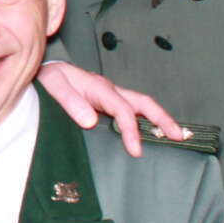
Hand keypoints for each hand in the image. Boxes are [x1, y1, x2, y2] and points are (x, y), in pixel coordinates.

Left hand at [37, 60, 183, 157]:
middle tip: (179, 137)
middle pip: (143, 103)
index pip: (122, 110)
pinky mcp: (108, 103)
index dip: (131, 130)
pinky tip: (153, 134)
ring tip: (176, 137)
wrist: (44, 71)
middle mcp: (110, 90)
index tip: (136, 151)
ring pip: (142, 106)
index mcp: (99, 87)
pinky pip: (132, 111)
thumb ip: (70, 102)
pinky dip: (146, 121)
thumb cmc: (49, 78)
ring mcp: (111, 96)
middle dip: (162, 119)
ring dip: (159, 120)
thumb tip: (92, 121)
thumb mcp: (54, 86)